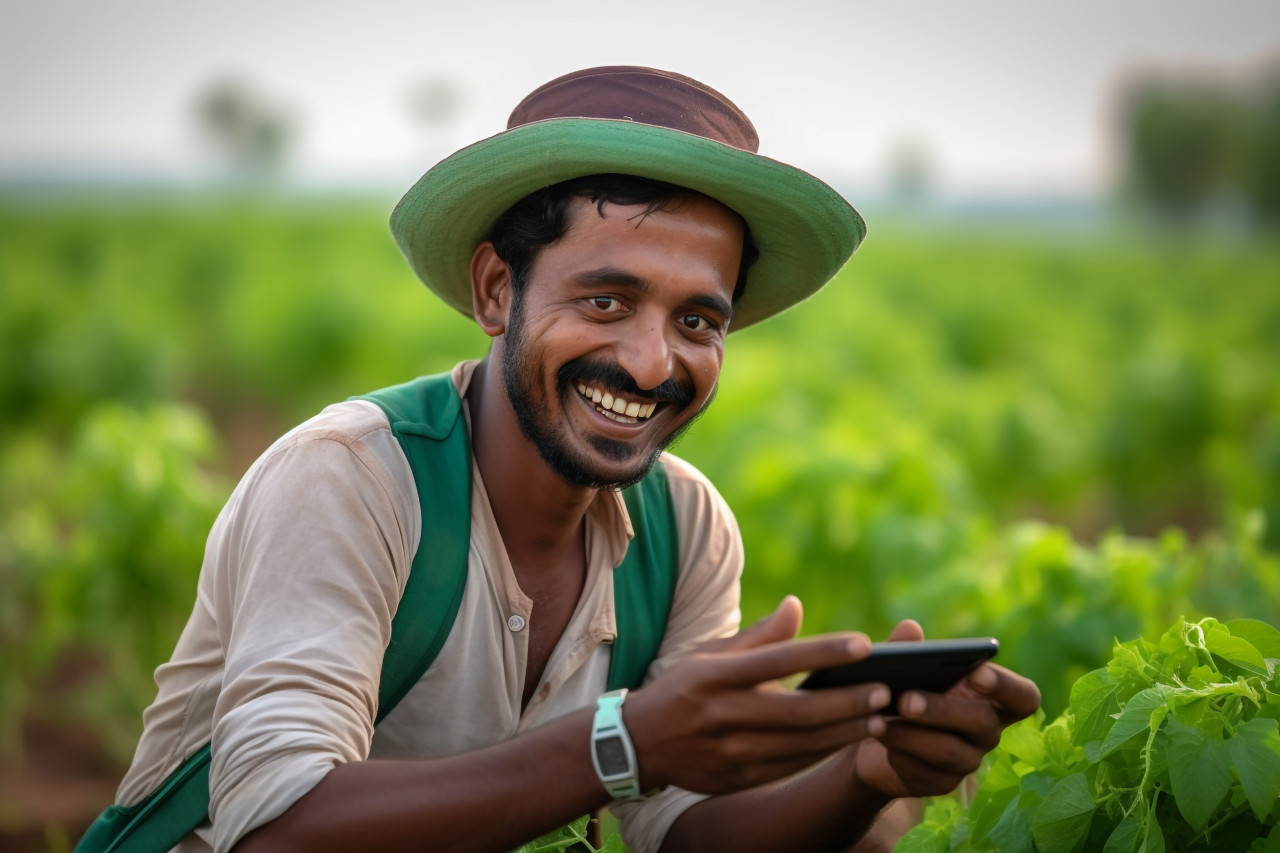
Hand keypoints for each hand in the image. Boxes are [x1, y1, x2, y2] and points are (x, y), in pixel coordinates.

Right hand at [624, 596, 893, 794]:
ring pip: (800, 744)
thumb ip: (758, 636)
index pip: (778, 660)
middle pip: (797, 710)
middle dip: (846, 701)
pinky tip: (850, 740)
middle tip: (885, 690)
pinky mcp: (738, 778)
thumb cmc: (683, 689)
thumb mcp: (710, 654)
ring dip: (844, 731)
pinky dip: (823, 753)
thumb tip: (797, 605)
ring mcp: (731, 750)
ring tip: (880, 718)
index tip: (863, 644)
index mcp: (716, 675)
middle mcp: (724, 713)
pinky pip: (791, 766)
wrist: (638, 745)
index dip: (822, 652)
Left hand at [853, 620, 1040, 798]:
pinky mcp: (941, 783)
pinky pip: (926, 774)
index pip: (1023, 697)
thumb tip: (909, 628)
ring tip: (877, 721)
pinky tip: (877, 737)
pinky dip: (899, 754)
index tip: (978, 672)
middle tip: (905, 698)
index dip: (1006, 686)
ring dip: (911, 735)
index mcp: (990, 696)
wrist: (876, 732)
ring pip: (950, 752)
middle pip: (982, 722)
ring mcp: (967, 760)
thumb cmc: (902, 689)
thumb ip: (908, 649)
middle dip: (942, 709)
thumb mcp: (903, 668)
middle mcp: (987, 730)